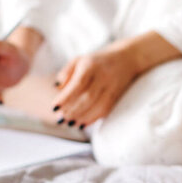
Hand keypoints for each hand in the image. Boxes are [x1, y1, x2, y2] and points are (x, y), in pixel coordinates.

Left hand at [51, 31, 181, 128]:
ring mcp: (112, 87)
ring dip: (83, 117)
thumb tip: (57, 88)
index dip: (66, 97)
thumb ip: (66, 72)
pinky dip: (93, 118)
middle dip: (73, 111)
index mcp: (91, 65)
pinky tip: (82, 123)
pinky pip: (106, 110)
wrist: (127, 59)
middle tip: (61, 119)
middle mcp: (103, 76)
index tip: (54, 108)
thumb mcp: (79, 60)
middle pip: (88, 98)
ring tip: (70, 123)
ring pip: (98, 106)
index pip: (78, 84)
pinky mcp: (117, 96)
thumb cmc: (97, 61)